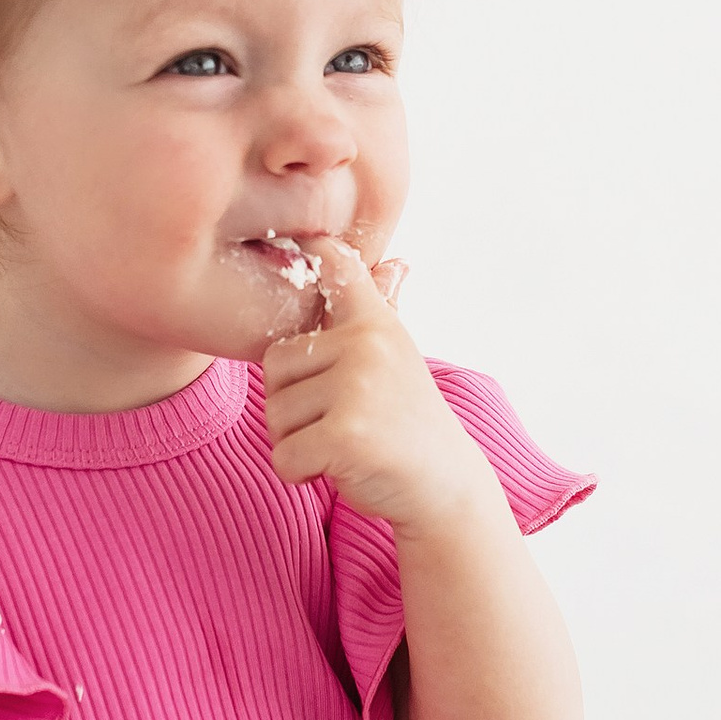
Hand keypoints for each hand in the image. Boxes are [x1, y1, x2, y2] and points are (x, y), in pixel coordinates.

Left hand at [261, 245, 485, 530]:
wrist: (445, 486)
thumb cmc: (409, 423)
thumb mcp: (397, 360)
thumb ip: (382, 312)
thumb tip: (395, 263)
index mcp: (376, 323)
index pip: (340, 269)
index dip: (314, 248)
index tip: (303, 233)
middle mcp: (367, 345)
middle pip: (275, 366)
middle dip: (292, 406)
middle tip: (340, 420)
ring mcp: (357, 387)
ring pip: (275, 416)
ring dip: (297, 442)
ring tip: (345, 444)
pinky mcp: (344, 434)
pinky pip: (284, 456)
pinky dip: (300, 473)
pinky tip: (340, 468)